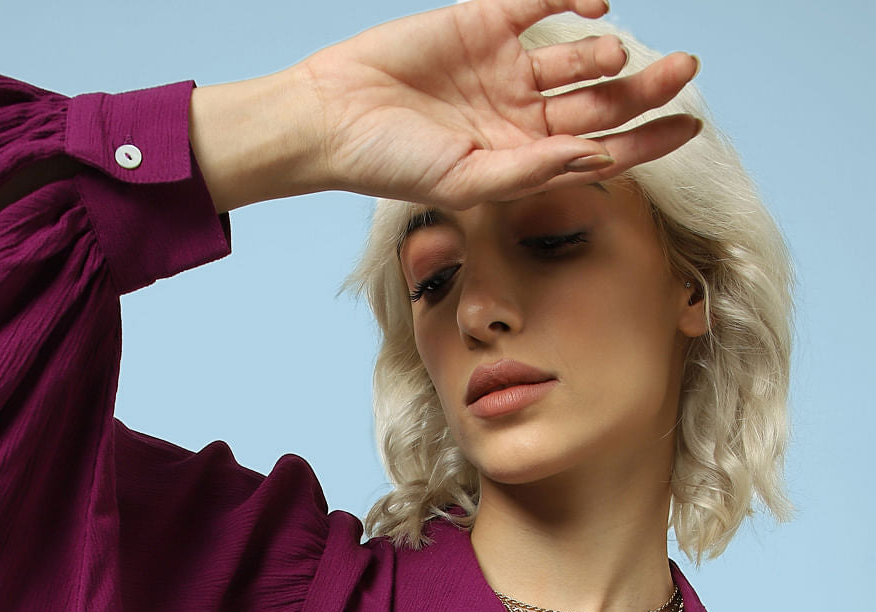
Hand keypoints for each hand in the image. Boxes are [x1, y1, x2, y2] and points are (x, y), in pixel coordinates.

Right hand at [293, 0, 700, 207]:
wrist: (333, 117)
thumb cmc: (391, 163)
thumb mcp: (467, 181)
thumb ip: (532, 171)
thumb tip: (598, 159)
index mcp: (521, 160)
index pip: (600, 150)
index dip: (647, 140)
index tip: (691, 127)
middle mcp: (520, 115)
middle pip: (601, 102)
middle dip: (646, 89)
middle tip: (683, 69)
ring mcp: (504, 68)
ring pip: (576, 57)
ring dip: (603, 55)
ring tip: (608, 59)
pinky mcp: (482, 22)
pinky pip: (540, 2)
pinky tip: (596, 3)